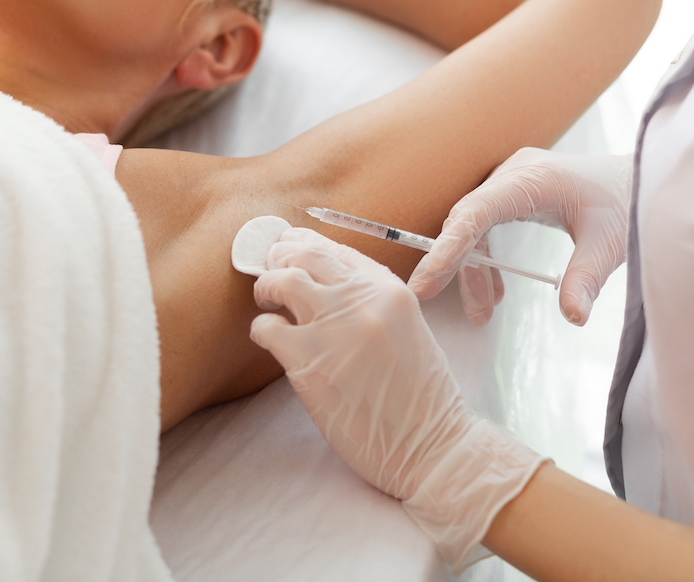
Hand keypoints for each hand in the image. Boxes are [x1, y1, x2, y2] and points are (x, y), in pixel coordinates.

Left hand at [251, 228, 544, 570]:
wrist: (432, 448)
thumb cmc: (423, 400)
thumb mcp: (410, 331)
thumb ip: (374, 304)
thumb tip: (328, 289)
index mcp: (391, 291)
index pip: (340, 250)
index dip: (308, 245)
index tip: (291, 248)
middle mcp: (362, 301)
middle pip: (306, 254)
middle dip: (281, 255)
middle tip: (269, 266)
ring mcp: (334, 328)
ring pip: (281, 280)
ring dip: (266, 285)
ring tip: (265, 299)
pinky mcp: (308, 362)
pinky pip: (267, 327)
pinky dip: (261, 328)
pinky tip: (268, 338)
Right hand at [408, 148, 631, 326]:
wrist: (640, 177)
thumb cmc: (626, 202)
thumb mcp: (610, 244)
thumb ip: (586, 279)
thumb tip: (572, 318)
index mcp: (533, 179)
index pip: (477, 211)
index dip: (449, 245)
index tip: (428, 278)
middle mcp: (514, 175)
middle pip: (467, 220)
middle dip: (450, 263)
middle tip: (426, 296)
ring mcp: (511, 182)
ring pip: (472, 227)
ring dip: (472, 270)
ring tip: (481, 314)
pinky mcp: (513, 193)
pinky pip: (485, 226)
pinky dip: (485, 260)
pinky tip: (494, 293)